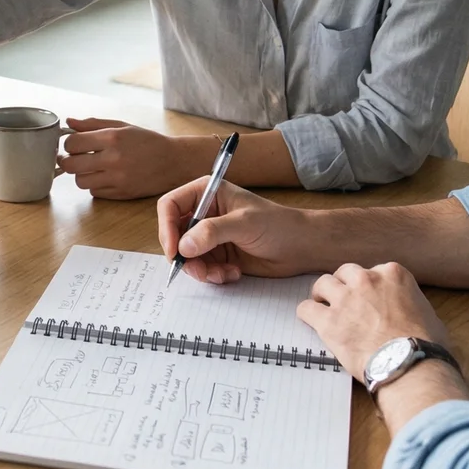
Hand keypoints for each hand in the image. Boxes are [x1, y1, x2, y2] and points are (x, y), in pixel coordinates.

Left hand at [58, 119, 210, 198]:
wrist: (173, 162)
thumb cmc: (147, 142)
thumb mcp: (122, 126)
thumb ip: (93, 124)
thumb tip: (69, 122)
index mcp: (112, 138)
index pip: (73, 143)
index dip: (68, 144)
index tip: (73, 144)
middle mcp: (113, 159)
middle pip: (71, 165)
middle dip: (67, 161)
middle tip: (73, 158)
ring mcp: (117, 179)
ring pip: (80, 182)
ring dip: (81, 175)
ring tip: (91, 167)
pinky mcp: (121, 194)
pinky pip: (94, 192)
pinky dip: (95, 185)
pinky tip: (105, 177)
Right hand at [156, 177, 330, 282]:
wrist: (302, 247)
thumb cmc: (278, 225)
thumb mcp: (244, 224)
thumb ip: (212, 232)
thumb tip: (184, 246)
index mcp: (207, 193)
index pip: (170, 205)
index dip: (166, 228)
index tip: (174, 251)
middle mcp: (204, 213)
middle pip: (175, 234)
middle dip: (184, 255)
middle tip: (199, 270)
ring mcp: (210, 235)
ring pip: (187, 256)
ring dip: (200, 269)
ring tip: (221, 274)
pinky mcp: (218, 255)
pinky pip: (202, 268)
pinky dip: (213, 275)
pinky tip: (233, 273)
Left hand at [296, 263, 449, 382]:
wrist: (410, 364)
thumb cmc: (425, 344)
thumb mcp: (427, 312)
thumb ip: (410, 303)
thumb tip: (408, 313)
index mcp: (393, 274)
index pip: (371, 271)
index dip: (367, 286)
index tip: (367, 297)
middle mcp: (367, 280)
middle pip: (344, 272)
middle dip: (343, 285)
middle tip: (343, 300)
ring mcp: (345, 299)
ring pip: (322, 284)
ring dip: (322, 295)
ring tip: (323, 307)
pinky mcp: (329, 321)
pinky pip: (306, 308)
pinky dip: (307, 314)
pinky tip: (311, 320)